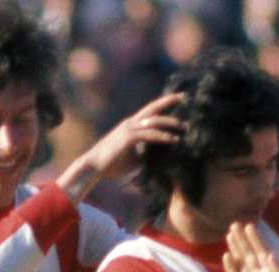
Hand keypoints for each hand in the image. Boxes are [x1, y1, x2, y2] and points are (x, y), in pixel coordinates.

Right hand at [57, 92, 184, 201]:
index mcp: (131, 125)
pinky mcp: (128, 138)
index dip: (163, 104)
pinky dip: (163, 137)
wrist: (94, 167)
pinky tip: (174, 140)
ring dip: (170, 122)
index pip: (150, 111)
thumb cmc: (113, 164)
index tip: (178, 99)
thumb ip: (146, 153)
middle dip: (168, 101)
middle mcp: (130, 123)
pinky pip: (149, 135)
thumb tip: (161, 158)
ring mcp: (128, 129)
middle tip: (184, 96)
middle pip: (152, 108)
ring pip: (153, 121)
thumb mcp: (135, 158)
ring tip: (185, 126)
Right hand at [223, 222, 278, 271]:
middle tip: (235, 225)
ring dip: (236, 249)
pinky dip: (231, 266)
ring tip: (229, 235)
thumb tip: (270, 254)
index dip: (256, 239)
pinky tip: (227, 255)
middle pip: (249, 254)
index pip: (262, 252)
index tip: (249, 226)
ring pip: (241, 262)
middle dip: (243, 240)